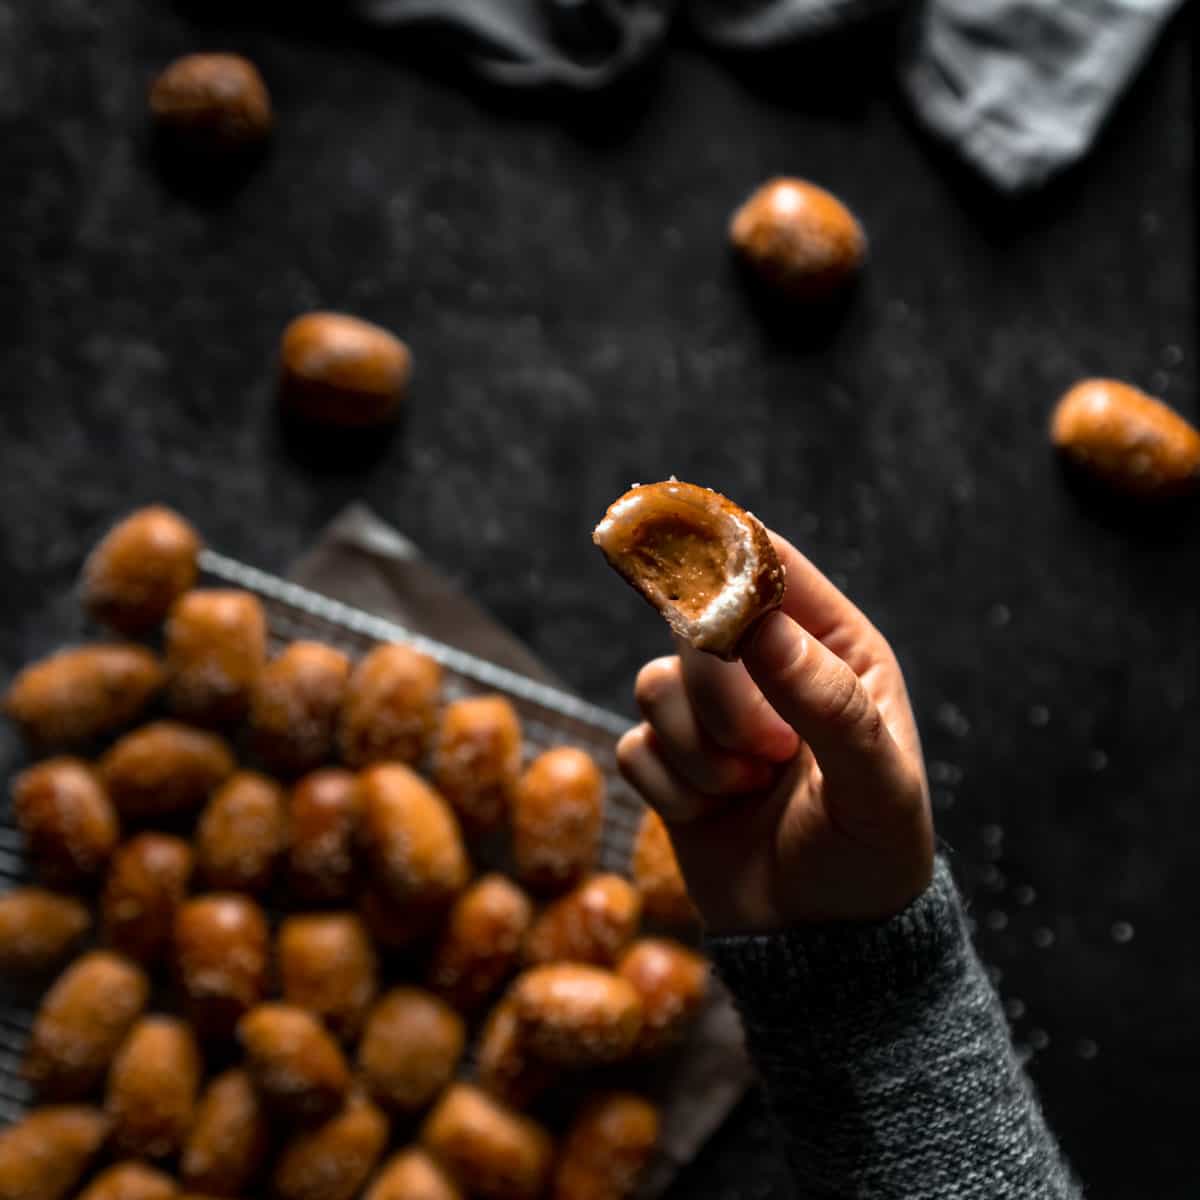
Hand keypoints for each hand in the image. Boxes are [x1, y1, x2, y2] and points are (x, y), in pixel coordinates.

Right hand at [616, 531, 932, 932]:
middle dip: (721, 699)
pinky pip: (634, 745)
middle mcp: (768, 668)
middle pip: (695, 625)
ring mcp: (713, 714)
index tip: (698, 579)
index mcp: (834, 649)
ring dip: (699, 754)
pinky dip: (672, 790)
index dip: (727, 558)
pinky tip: (716, 816)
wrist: (821, 944)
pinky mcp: (671, 760)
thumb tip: (758, 624)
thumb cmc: (870, 859)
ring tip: (750, 793)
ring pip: (655, 685)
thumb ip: (827, 703)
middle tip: (769, 755)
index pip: (772, 566)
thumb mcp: (876, 788)